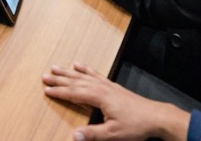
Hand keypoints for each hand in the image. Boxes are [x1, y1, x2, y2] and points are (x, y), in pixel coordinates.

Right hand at [42, 62, 190, 140]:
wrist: (155, 117)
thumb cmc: (135, 125)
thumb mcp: (112, 134)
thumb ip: (92, 134)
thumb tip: (74, 136)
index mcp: (99, 97)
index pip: (74, 93)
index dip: (59, 92)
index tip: (46, 90)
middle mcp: (102, 88)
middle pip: (76, 81)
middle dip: (60, 79)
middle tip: (45, 76)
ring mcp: (108, 85)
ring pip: (84, 76)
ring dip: (69, 72)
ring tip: (57, 67)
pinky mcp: (113, 87)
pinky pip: (95, 74)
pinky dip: (86, 69)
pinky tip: (80, 66)